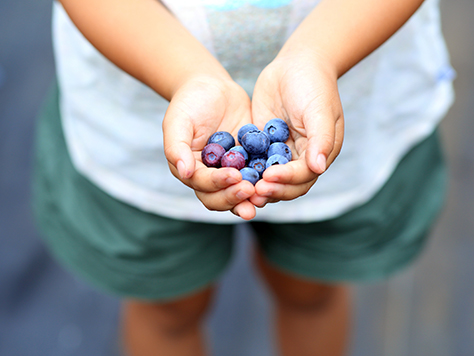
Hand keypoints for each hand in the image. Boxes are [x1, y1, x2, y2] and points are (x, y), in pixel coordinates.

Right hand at [163, 75, 256, 219]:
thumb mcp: (178, 121)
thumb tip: (185, 173)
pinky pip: (258, 176)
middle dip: (234, 198)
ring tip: (263, 195)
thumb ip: (177, 147)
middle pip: (220, 198)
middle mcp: (210, 177)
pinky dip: (266, 180)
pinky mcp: (249, 162)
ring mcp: (231, 171)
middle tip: (250, 190)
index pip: (202, 184)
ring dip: (250, 198)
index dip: (217, 183)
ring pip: (239, 193)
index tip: (233, 176)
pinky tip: (278, 178)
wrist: (213, 88)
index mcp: (190, 171)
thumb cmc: (190, 102)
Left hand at [250, 51, 343, 206]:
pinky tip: (231, 173)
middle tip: (252, 193)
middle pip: (287, 185)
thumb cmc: (313, 84)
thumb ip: (321, 139)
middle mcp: (301, 158)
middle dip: (272, 189)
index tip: (269, 177)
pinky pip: (254, 162)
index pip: (304, 176)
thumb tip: (319, 168)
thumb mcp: (320, 110)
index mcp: (319, 153)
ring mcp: (281, 152)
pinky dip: (246, 170)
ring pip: (270, 178)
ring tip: (241, 190)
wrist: (296, 63)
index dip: (287, 180)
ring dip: (257, 186)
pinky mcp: (264, 145)